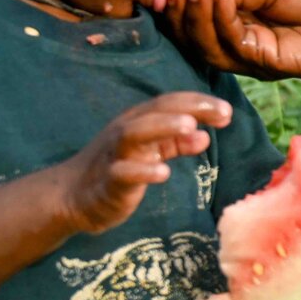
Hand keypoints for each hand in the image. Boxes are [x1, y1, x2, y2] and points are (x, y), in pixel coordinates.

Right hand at [56, 93, 231, 233]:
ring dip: (164, 127)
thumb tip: (205, 135)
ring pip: (135, 133)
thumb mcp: (150, 152)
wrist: (73, 196)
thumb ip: (177, 144)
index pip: (171, 103)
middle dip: (189, 108)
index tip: (228, 111)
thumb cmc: (118, 167)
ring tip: (190, 126)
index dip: (199, 103)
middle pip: (156, 111)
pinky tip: (163, 172)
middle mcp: (126, 131)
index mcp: (139, 121)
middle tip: (222, 112)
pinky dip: (142, 171)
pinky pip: (123, 173)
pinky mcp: (108, 181)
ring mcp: (115, 154)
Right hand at [163, 0, 300, 83]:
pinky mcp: (265, 65)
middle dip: (179, 10)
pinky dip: (221, 19)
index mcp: (238, 15)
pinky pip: (232, 44)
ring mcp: (250, 55)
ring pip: (206, 44)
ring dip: (195, 15)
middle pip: (192, 34)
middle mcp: (239, 38)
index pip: (195, 11)